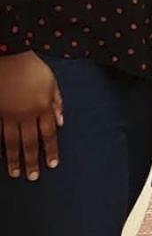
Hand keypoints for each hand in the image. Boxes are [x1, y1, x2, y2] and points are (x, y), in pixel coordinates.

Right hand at [0, 51, 62, 179]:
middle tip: (32, 178)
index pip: (48, 134)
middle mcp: (26, 114)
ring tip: (15, 173)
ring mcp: (8, 114)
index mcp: (43, 106)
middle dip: (31, 160)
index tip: (52, 165)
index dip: (50, 150)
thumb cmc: (33, 67)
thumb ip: (56, 103)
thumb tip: (60, 122)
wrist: (9, 57)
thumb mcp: (52, 82)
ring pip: (11, 141)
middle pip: (29, 142)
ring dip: (14, 159)